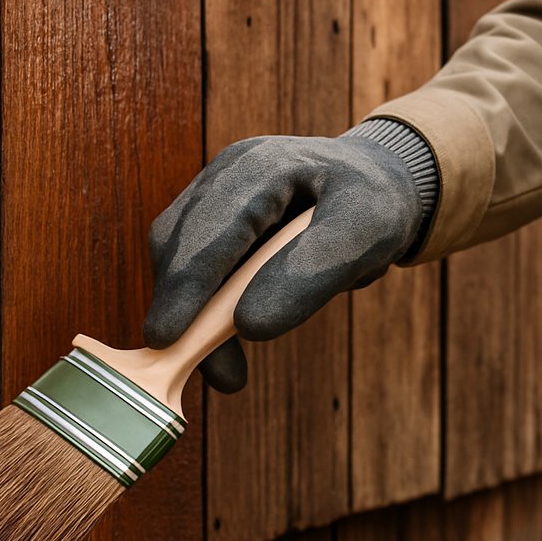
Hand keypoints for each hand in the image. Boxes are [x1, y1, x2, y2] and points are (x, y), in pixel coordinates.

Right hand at [144, 128, 431, 392]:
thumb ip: (312, 272)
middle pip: (178, 243)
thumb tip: (249, 325)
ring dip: (192, 317)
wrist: (376, 185)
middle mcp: (224, 174)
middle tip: (219, 375)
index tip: (166, 338)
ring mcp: (213, 195)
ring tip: (231, 369)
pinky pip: (192, 269)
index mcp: (263, 165)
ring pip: (176, 260)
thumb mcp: (366, 233)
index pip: (210, 226)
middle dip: (183, 310)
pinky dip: (203, 311)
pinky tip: (229, 340)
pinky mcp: (211, 223)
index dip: (186, 284)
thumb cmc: (373, 205)